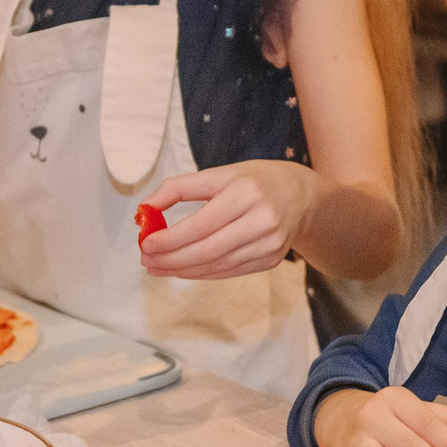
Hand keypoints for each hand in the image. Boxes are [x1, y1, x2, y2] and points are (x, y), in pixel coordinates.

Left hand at [141, 160, 321, 279]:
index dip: (171, 238)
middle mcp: (262, 220)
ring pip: (217, 265)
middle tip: (146, 261)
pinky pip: (229, 272)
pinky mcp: (270, 260)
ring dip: (182, 270)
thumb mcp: (220, 173)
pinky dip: (202, 273)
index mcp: (248, 192)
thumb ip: (180, 187)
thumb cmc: (255, 181)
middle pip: (208, 250)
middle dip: (172, 259)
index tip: (146, 244)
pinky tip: (182, 270)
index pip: (202, 224)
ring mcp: (269, 244)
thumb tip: (145, 209)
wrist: (301, 197)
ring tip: (157, 267)